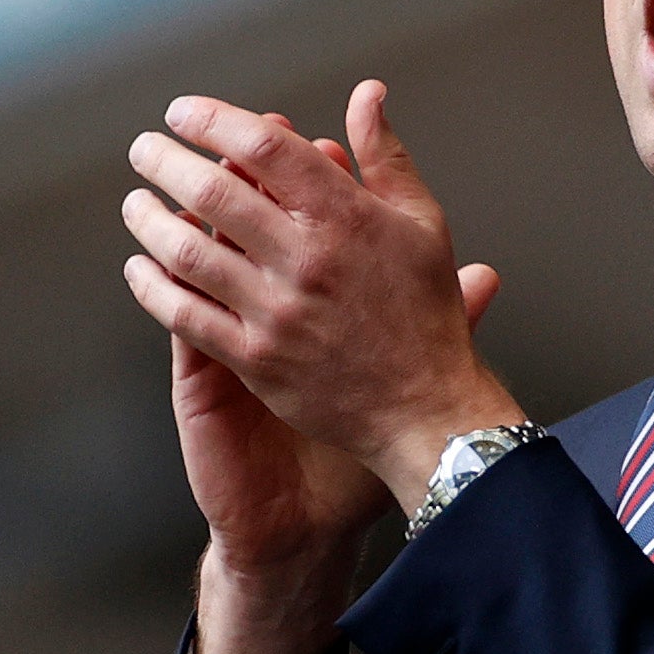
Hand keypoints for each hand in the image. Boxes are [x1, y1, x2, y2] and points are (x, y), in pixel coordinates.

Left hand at [121, 82, 520, 511]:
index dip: (215, 121)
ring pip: (188, 251)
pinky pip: (184, 313)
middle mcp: (308, 260)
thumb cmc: (424, 313)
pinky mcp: (255, 357)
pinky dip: (151, 285)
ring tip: (135, 202)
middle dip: (166, 161)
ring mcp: (277, 311)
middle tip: (145, 149)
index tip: (185, 113)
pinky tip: (139, 266)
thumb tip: (367, 94)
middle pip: (215, 192)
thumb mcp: (422, 222)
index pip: (266, 149)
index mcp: (348, 218)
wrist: (425, 406)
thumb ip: (385, 155)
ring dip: (148, 218)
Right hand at [139, 109, 506, 653]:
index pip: (304, 219)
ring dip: (202, 223)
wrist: (310, 511)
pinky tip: (163, 268)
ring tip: (209, 189)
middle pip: (249, 222)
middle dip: (247, 178)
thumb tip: (491, 272)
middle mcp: (266, 306)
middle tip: (253, 142)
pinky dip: (171, 292)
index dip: (308, 179)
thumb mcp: (401, 374)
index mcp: (310, 296)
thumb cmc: (353, 431)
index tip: (317, 143)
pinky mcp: (206, 378)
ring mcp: (232, 337)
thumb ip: (442, 316)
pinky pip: (179, 324)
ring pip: (206, 265)